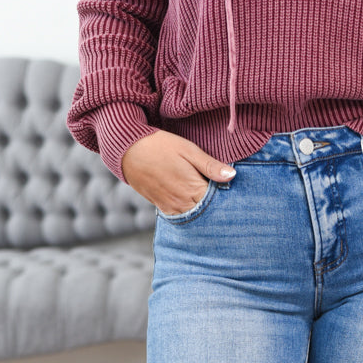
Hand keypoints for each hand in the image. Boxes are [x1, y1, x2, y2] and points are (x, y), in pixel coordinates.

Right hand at [121, 130, 235, 213]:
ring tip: (213, 207)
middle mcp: (183, 202)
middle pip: (207, 213)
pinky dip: (190, 214)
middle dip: (217, 209)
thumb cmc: (160, 145)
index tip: (235, 197)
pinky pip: (181, 217)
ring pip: (194, 217)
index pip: (218, 202)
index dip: (227, 200)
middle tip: (229, 205)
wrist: (127, 150)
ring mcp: (171, 207)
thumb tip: (232, 176)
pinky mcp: (162, 207)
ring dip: (204, 213)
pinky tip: (195, 207)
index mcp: (193, 188)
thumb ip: (210, 165)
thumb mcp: (188, 150)